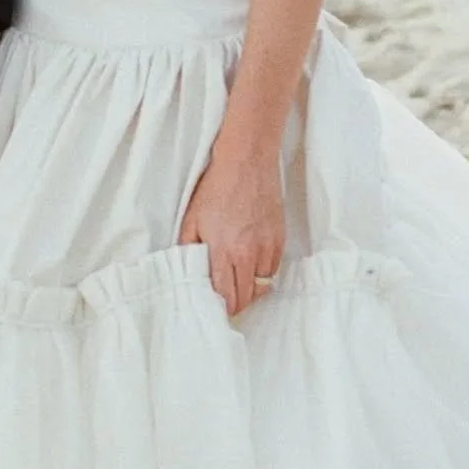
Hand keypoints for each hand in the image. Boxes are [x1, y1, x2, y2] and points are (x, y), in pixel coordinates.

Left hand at [179, 146, 284, 316]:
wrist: (247, 161)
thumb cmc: (216, 187)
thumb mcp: (192, 217)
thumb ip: (189, 249)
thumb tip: (189, 274)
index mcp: (224, 250)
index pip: (226, 297)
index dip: (219, 307)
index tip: (213, 307)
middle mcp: (248, 254)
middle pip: (245, 298)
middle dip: (233, 303)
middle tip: (223, 298)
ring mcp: (267, 248)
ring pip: (261, 287)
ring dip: (248, 289)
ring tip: (236, 280)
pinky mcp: (279, 240)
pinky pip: (272, 271)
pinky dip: (262, 273)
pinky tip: (250, 263)